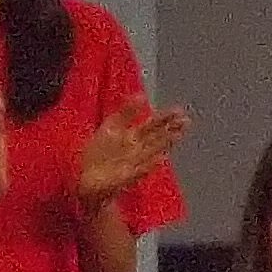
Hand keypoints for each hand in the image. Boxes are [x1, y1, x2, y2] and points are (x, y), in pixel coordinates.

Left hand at [73, 98, 190, 205]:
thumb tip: (142, 95)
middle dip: (171, 128)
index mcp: (132, 136)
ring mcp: (134, 162)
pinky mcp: (127, 176)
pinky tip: (161, 158)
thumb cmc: (97, 153)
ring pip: (153, 149)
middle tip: (186, 120)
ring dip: (166, 142)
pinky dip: (150, 163)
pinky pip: (141, 168)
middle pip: (157, 136)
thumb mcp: (110, 127)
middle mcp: (137, 148)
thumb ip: (126, 112)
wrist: (85, 176)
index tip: (179, 110)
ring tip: (179, 133)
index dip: (166, 117)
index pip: (153, 124)